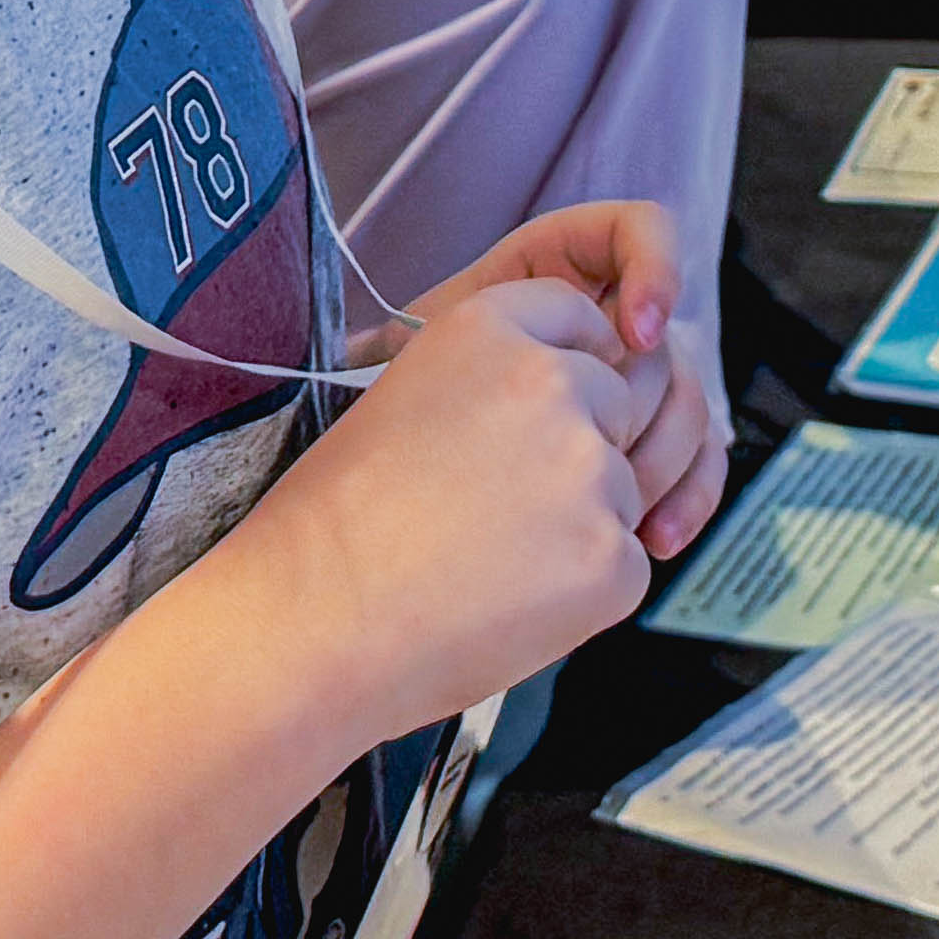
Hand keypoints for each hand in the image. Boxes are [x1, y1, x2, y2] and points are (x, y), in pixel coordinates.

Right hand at [240, 279, 664, 751]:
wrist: (315, 620)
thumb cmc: (338, 522)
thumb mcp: (405, 396)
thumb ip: (491, 382)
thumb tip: (560, 401)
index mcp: (488, 328)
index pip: (579, 317)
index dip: (572, 364)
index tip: (550, 405)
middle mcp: (551, 382)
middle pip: (615, 405)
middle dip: (581, 450)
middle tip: (498, 507)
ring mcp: (590, 471)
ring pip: (622, 490)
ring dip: (577, 526)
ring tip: (486, 562)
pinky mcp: (612, 557)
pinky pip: (624, 565)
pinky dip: (582, 593)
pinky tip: (506, 602)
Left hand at [412, 201, 728, 560]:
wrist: (423, 464)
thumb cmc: (417, 392)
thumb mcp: (418, 351)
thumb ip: (423, 330)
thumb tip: (377, 343)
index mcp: (558, 269)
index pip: (639, 231)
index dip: (654, 270)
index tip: (636, 333)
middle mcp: (609, 320)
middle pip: (667, 340)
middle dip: (640, 401)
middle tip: (603, 445)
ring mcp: (637, 383)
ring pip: (689, 404)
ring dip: (663, 460)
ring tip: (618, 507)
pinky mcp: (652, 441)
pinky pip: (699, 460)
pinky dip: (688, 498)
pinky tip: (656, 536)